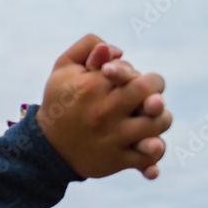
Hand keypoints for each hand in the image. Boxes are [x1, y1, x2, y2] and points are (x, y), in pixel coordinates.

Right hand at [36, 34, 171, 179]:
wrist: (47, 147)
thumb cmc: (59, 103)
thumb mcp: (63, 69)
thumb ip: (87, 47)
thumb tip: (115, 51)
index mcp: (91, 87)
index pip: (132, 71)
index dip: (134, 73)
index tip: (126, 79)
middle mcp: (103, 112)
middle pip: (151, 95)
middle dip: (156, 91)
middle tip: (149, 97)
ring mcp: (111, 138)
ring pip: (157, 124)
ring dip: (160, 119)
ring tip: (149, 119)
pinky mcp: (116, 160)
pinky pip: (148, 157)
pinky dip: (154, 154)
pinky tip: (150, 146)